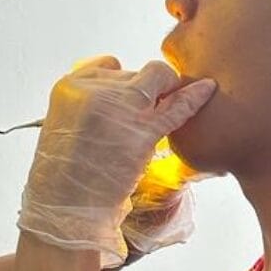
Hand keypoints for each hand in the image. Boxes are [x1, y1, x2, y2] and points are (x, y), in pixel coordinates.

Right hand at [17, 57, 215, 266]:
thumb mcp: (62, 125)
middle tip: (147, 114)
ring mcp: (119, 109)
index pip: (109, 64)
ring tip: (169, 108)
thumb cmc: (65, 173)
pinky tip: (208, 90)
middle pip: (135, 72)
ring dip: (168, 90)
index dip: (124, 80)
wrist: (65, 207)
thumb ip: (88, 104)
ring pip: (158, 78)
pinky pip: (176, 106)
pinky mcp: (142, 132)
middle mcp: (94, 91)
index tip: (129, 99)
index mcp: (70, 87)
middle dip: (147, 90)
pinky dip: (195, 97)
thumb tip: (122, 93)